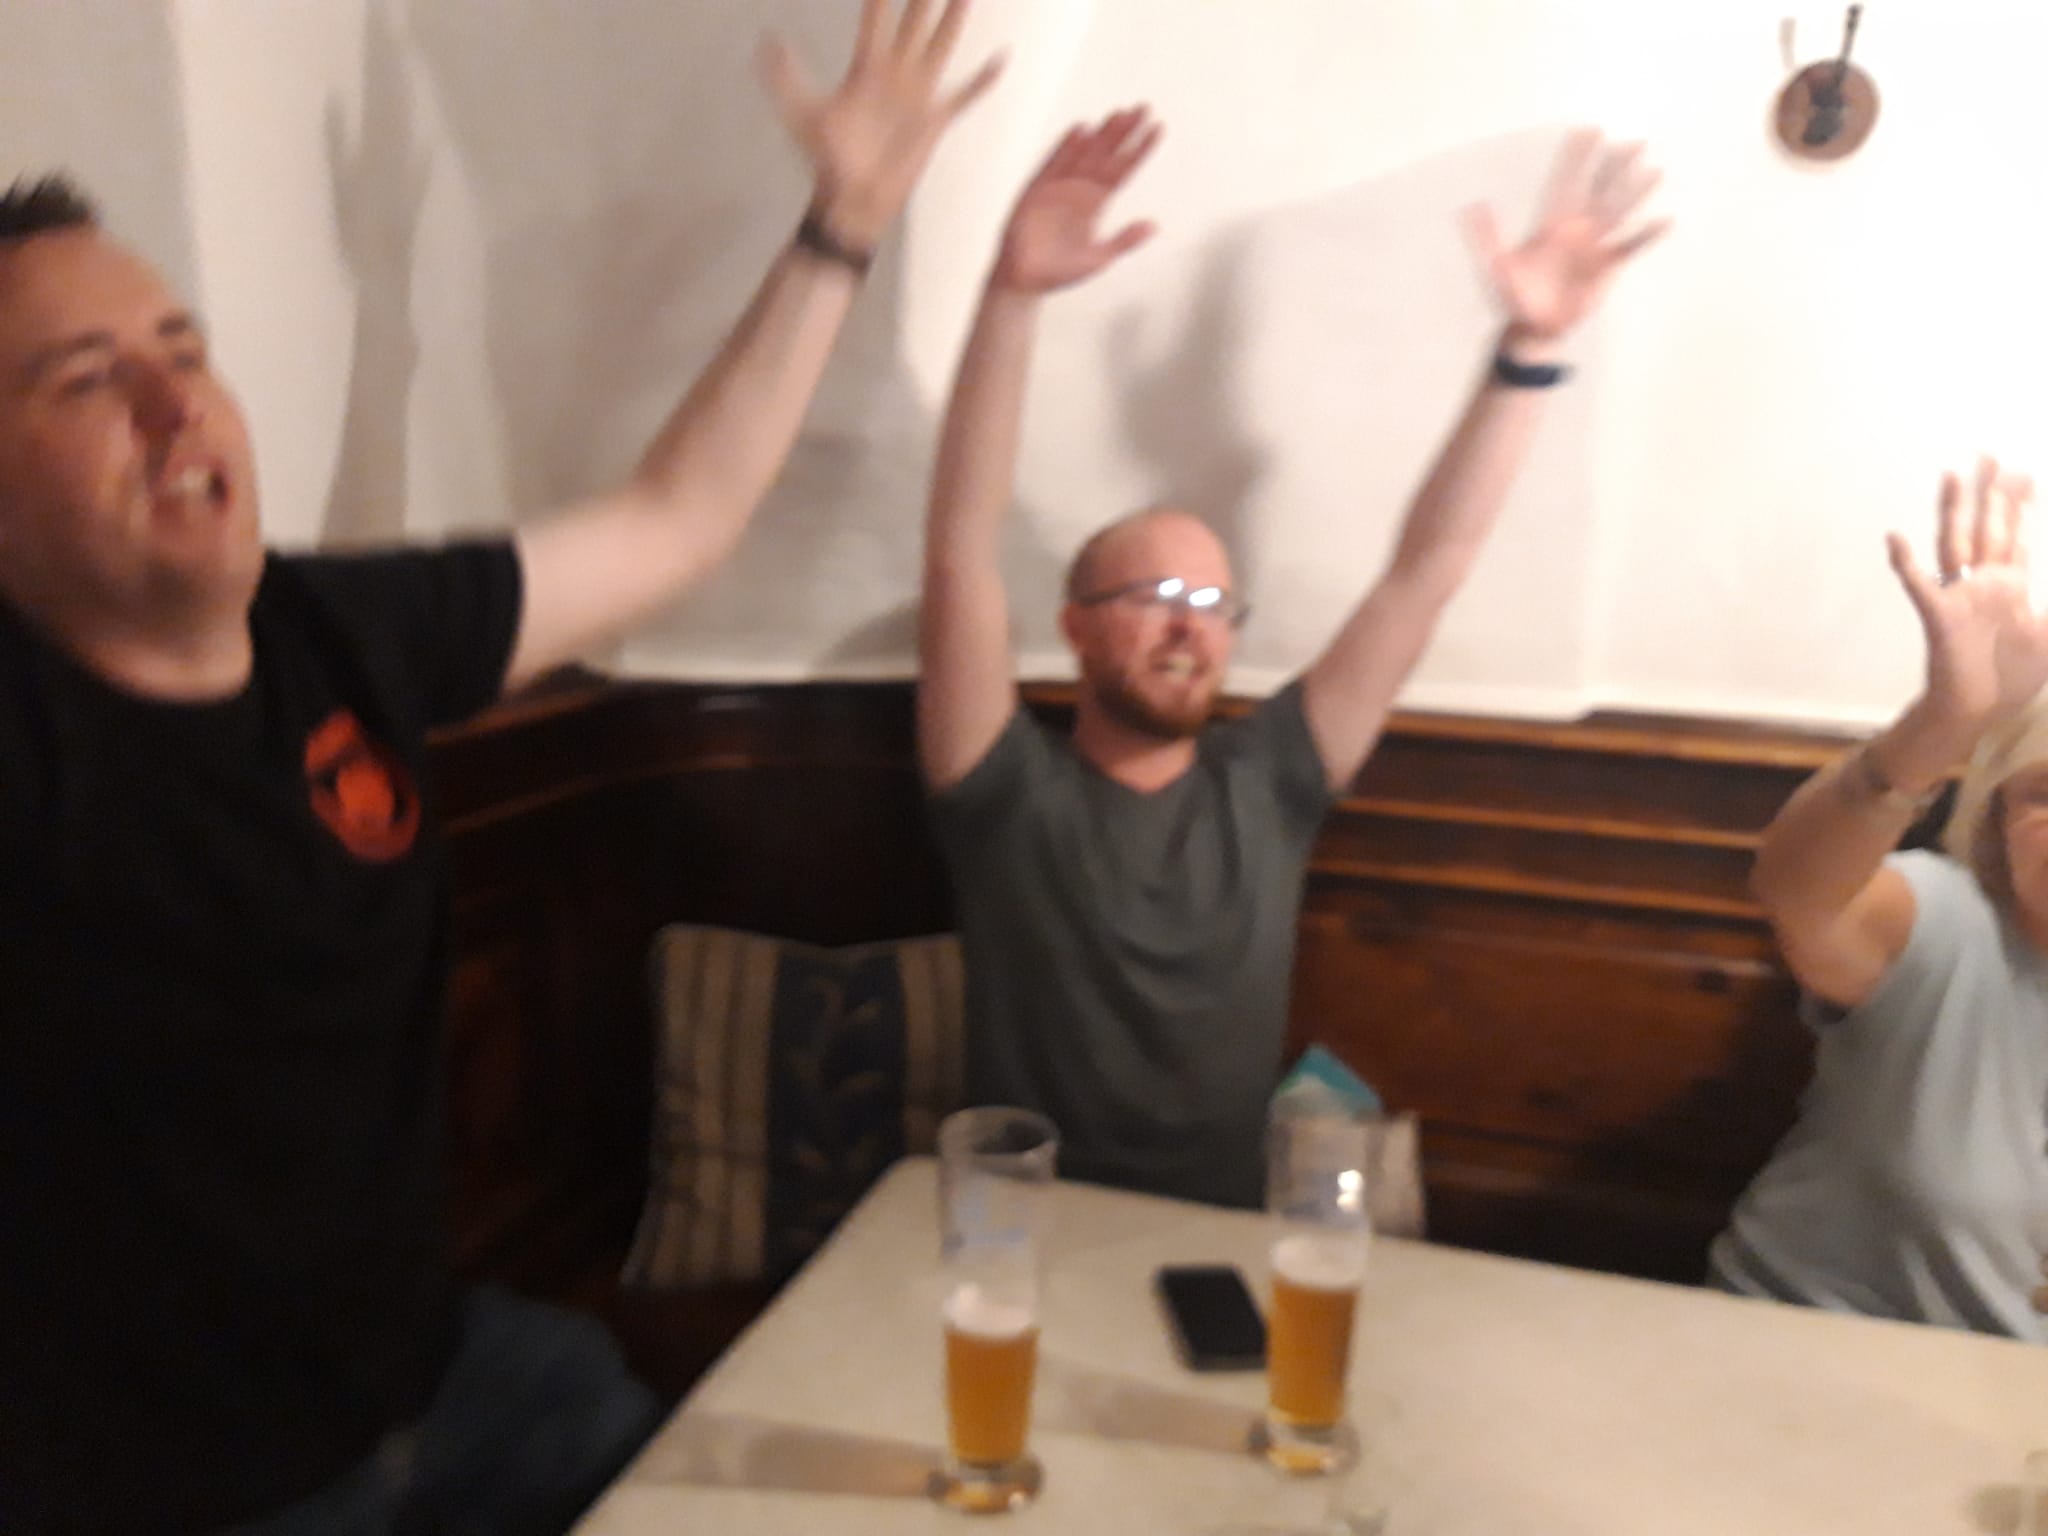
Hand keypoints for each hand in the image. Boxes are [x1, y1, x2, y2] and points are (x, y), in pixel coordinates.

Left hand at [760, 0, 1003, 249]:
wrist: (854, 201)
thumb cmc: (828, 161)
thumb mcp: (802, 115)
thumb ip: (785, 78)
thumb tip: (767, 42)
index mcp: (866, 69)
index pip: (876, 18)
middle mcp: (895, 75)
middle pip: (914, 23)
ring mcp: (917, 96)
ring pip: (940, 47)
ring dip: (954, 21)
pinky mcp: (935, 121)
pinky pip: (964, 96)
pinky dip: (982, 81)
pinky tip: (1000, 59)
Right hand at [992, 107, 1161, 293]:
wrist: (1024, 281)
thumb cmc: (1059, 271)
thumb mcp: (1099, 258)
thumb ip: (1124, 240)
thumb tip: (1154, 225)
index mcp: (1096, 202)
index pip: (1123, 170)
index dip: (1140, 150)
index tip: (1157, 128)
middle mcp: (1080, 189)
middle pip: (1106, 154)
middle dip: (1124, 132)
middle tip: (1143, 108)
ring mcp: (1059, 186)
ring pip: (1084, 154)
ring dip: (1101, 134)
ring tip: (1119, 114)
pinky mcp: (1037, 190)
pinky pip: (1053, 164)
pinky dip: (1066, 148)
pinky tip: (1081, 131)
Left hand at [1464, 129, 1668, 345]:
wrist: (1531, 329)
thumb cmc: (1512, 297)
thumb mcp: (1495, 265)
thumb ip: (1486, 236)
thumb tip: (1471, 206)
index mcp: (1550, 224)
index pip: (1565, 183)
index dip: (1576, 158)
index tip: (1588, 130)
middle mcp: (1575, 229)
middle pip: (1598, 190)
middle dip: (1614, 167)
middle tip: (1633, 142)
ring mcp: (1593, 246)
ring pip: (1618, 213)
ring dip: (1635, 193)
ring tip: (1653, 171)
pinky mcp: (1606, 266)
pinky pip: (1630, 247)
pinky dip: (1645, 235)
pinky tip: (1664, 220)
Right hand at [1888, 458, 2047, 731]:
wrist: (1980, 711)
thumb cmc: (2013, 680)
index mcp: (2011, 587)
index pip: (2015, 535)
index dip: (2019, 504)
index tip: (2023, 472)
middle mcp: (1984, 583)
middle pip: (1987, 526)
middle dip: (1990, 491)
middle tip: (1989, 454)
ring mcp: (1960, 596)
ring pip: (1955, 542)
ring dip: (1952, 510)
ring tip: (1950, 475)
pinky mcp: (1939, 616)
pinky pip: (1919, 584)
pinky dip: (1906, 563)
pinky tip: (1896, 538)